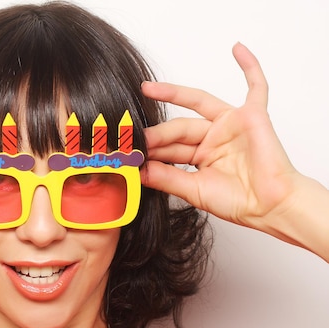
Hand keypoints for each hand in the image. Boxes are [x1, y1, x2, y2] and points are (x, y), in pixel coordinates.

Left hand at [140, 43, 300, 232]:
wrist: (270, 207)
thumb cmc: (238, 202)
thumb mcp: (194, 190)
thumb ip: (166, 178)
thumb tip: (137, 171)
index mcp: (199, 156)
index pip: (169, 148)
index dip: (150, 149)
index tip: (128, 151)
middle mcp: (212, 138)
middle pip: (178, 128)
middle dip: (158, 133)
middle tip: (136, 136)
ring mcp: (231, 125)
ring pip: (198, 104)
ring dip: (174, 93)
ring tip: (148, 89)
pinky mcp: (252, 116)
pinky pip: (255, 87)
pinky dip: (249, 67)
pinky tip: (237, 49)